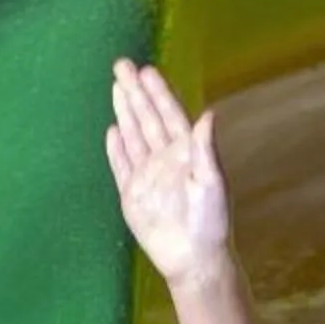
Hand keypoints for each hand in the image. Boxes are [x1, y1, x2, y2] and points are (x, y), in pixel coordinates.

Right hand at [106, 58, 231, 284]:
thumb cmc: (210, 223)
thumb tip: (209, 114)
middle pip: (147, 118)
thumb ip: (206, 149)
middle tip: (121, 64)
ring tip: (115, 86)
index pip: (169, 114)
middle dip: (135, 92)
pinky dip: (116, 149)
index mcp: (186, 153)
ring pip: (133, 136)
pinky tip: (112, 130)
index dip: (158, 92)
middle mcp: (165, 160)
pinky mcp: (133, 195)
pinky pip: (121, 165)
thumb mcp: (212, 183)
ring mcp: (148, 176)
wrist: (193, 259)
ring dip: (125, 112)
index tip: (147, 70)